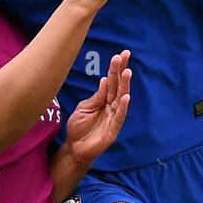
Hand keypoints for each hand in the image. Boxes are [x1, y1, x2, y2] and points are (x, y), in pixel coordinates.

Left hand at [66, 50, 131, 164]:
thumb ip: (97, 96)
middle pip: (118, 86)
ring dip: (125, 86)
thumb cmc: (79, 127)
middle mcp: (111, 106)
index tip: (121, 54)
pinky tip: (126, 97)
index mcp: (104, 99)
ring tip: (127, 72)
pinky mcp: (113, 130)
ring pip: (121, 99)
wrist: (74, 148)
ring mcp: (113, 117)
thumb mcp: (85, 107)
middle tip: (125, 55)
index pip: (112, 81)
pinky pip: (119, 117)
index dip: (116, 68)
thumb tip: (105, 80)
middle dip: (122, 71)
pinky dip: (123, 107)